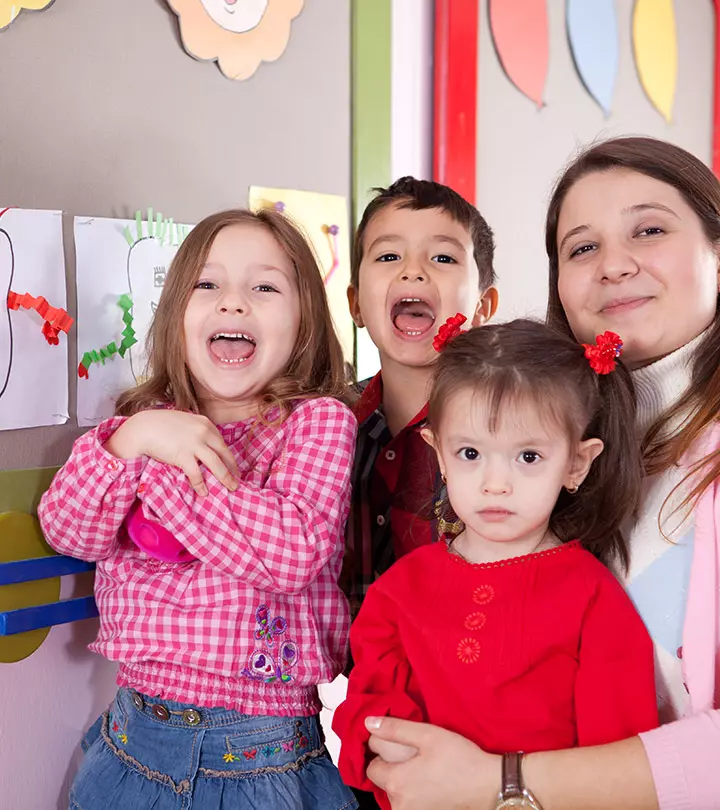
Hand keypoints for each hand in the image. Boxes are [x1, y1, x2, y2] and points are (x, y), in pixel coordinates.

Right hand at [105, 410, 238, 495]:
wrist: (143, 427)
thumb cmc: (160, 424)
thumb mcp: (184, 421)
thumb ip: (195, 429)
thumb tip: (202, 442)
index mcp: (205, 423)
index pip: (222, 442)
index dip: (229, 455)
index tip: (233, 465)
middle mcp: (204, 432)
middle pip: (224, 453)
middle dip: (233, 468)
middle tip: (237, 479)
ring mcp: (195, 444)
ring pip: (217, 464)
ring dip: (226, 478)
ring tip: (231, 488)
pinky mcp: (183, 456)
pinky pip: (196, 473)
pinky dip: (201, 485)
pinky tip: (204, 493)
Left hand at [364, 716, 499, 809]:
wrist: (489, 786)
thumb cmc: (461, 760)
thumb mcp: (427, 735)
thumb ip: (395, 729)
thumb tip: (369, 724)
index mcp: (397, 783)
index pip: (370, 767)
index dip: (380, 753)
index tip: (394, 744)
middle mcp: (400, 805)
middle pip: (383, 782)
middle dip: (392, 767)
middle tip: (413, 754)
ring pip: (396, 793)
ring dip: (404, 780)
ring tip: (425, 767)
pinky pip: (409, 803)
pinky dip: (415, 791)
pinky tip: (431, 780)